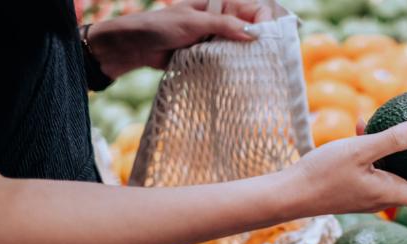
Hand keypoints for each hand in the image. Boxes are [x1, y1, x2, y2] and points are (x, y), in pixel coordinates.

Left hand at [89, 0, 271, 77]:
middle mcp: (220, 19)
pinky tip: (243, 73)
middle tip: (269, 56)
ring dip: (249, 55)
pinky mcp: (209, 54)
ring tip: (260, 67)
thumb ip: (224, 25)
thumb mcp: (194, 22)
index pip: (252, 8)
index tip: (267, 37)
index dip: (263, 20)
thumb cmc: (161, 27)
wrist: (137, 47)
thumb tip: (254, 34)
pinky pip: (228, 59)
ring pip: (241, 45)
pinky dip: (235, 66)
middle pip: (250, 27)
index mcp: (218, 4)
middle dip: (260, 40)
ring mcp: (215, 38)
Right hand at [286, 120, 406, 215]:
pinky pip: (374, 168)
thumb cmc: (322, 174)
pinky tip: (361, 125)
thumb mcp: (360, 150)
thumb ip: (394, 139)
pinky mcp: (353, 187)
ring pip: (394, 172)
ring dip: (399, 149)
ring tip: (396, 122)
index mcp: (390, 193)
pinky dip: (374, 149)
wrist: (288, 194)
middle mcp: (383, 198)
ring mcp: (367, 194)